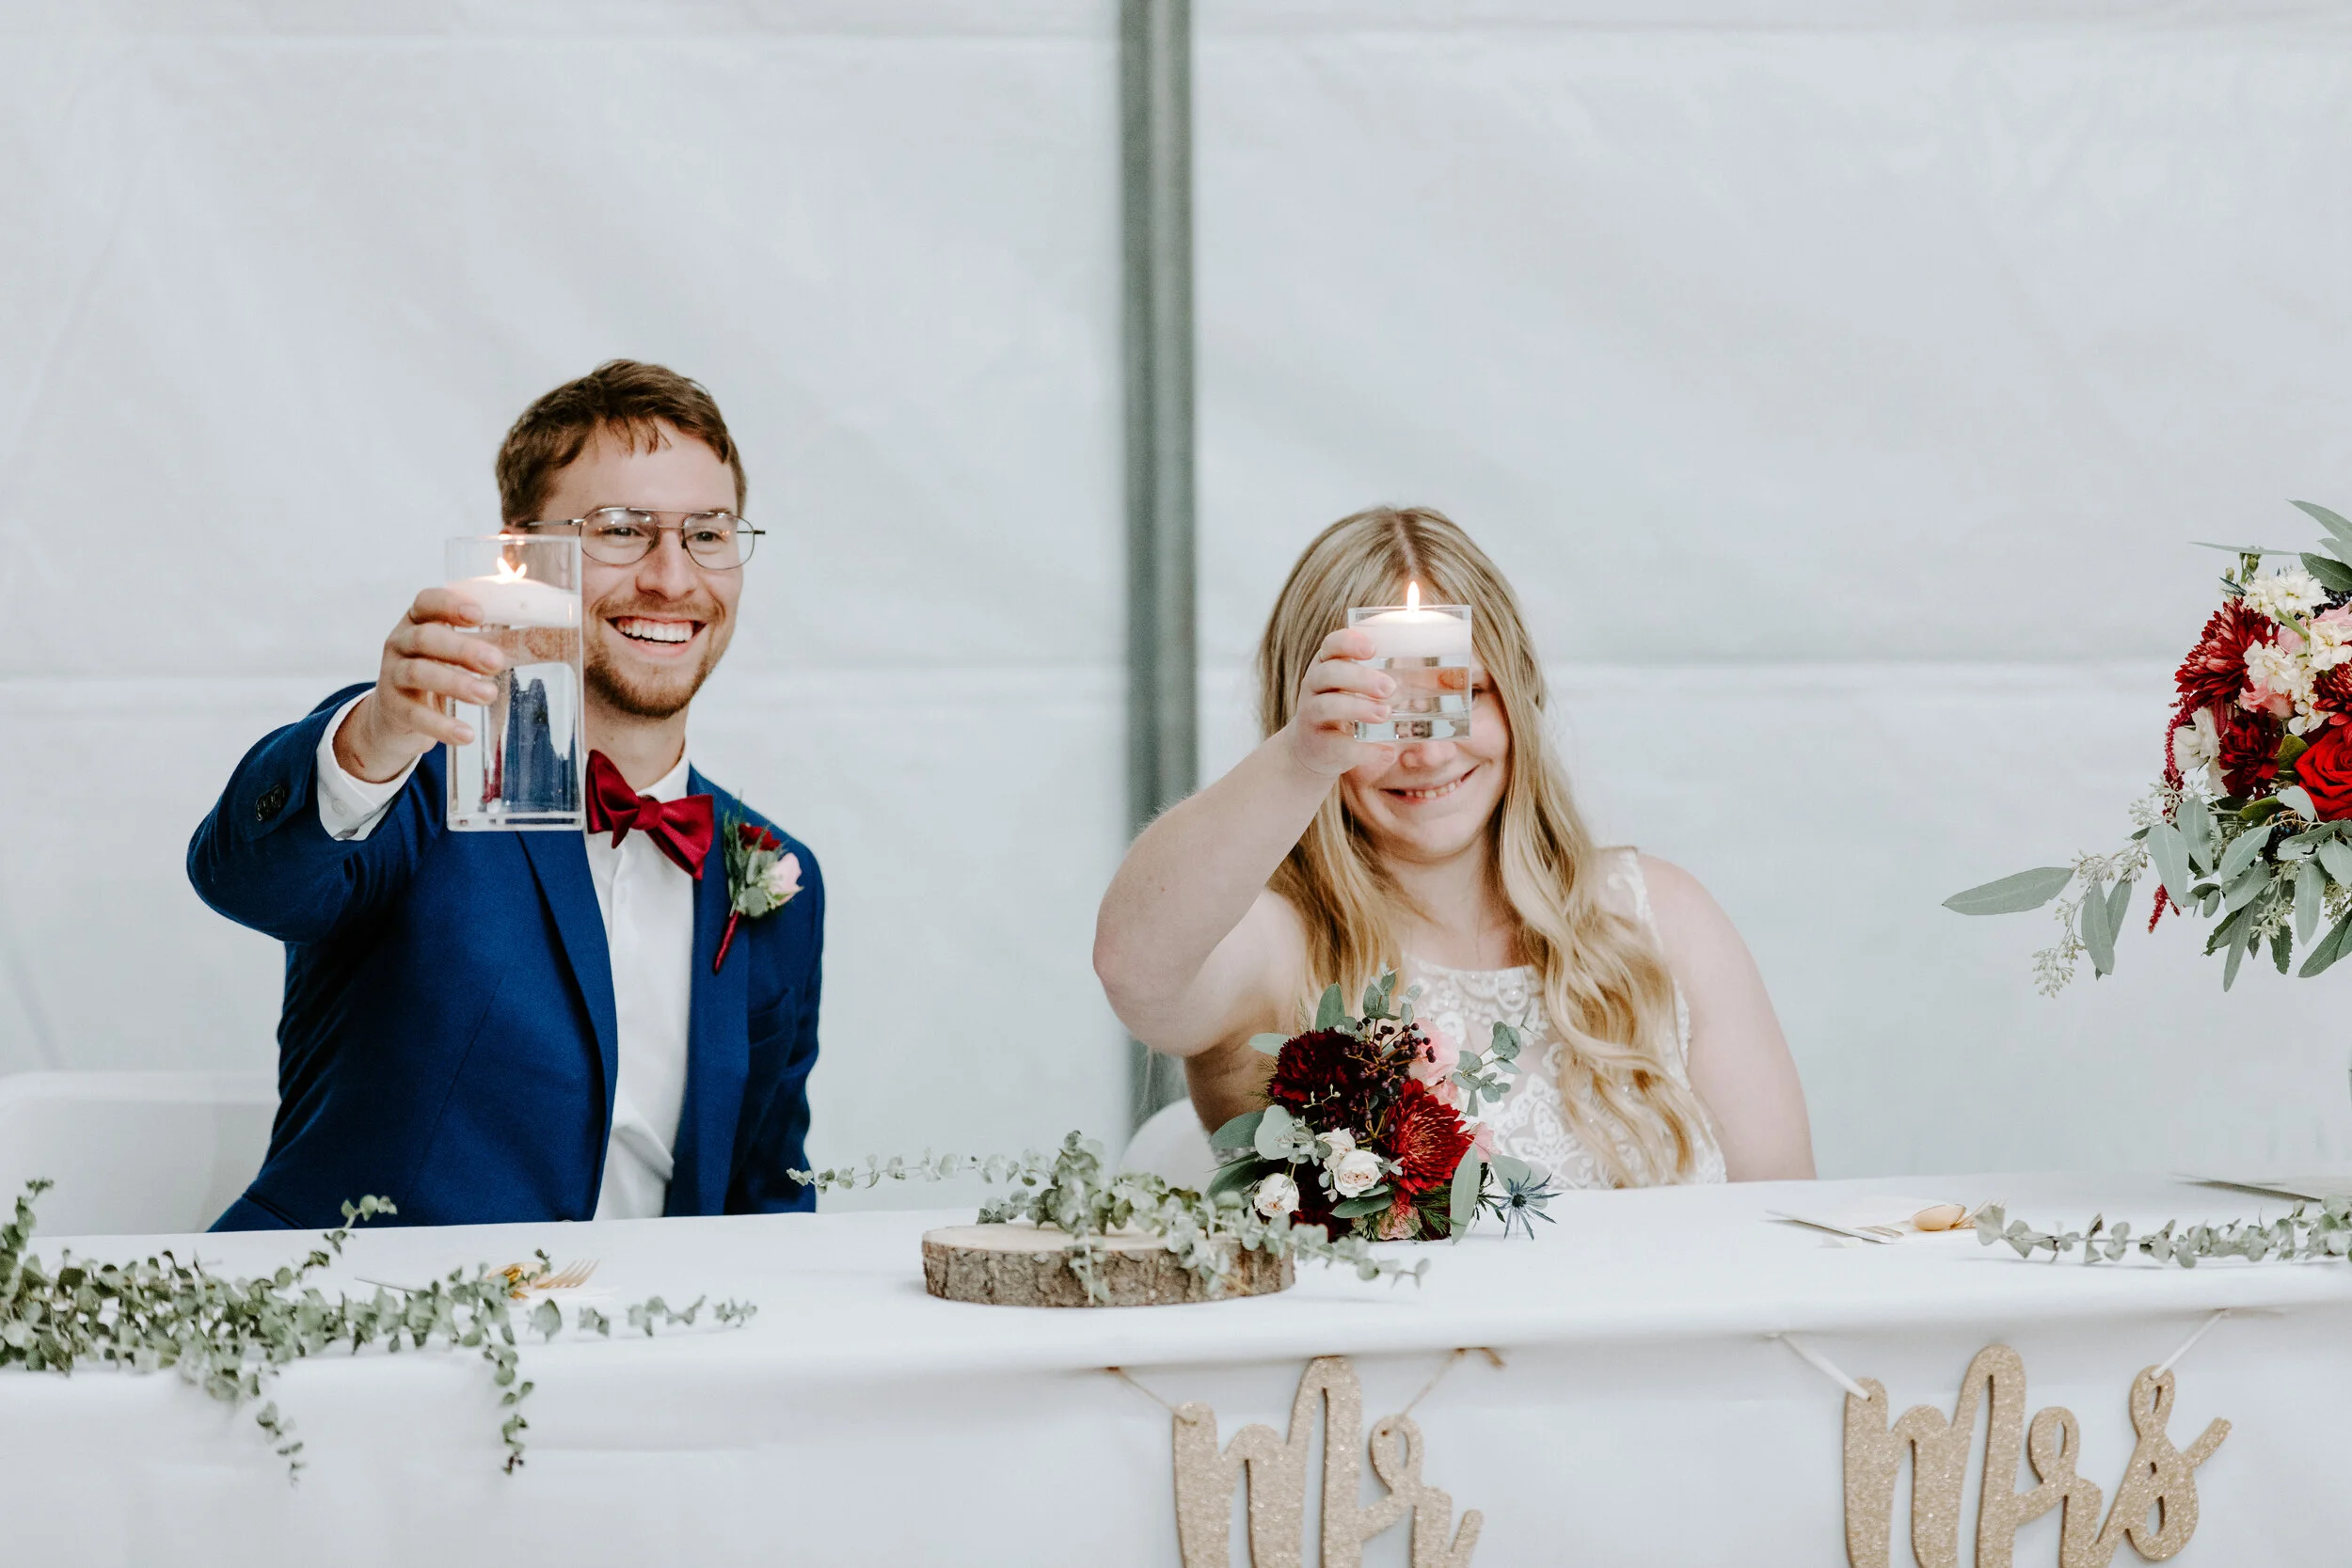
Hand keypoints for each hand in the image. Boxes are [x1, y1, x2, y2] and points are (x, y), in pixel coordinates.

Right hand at [332, 588, 506, 783]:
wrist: (395, 716)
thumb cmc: (438, 673)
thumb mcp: (457, 654)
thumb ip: (494, 642)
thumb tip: (550, 635)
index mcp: (418, 622)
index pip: (427, 602)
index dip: (450, 604)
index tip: (479, 615)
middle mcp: (400, 643)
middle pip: (426, 637)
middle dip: (463, 649)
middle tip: (497, 663)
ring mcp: (391, 674)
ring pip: (419, 673)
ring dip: (457, 684)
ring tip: (488, 695)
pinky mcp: (392, 707)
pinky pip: (415, 715)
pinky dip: (442, 725)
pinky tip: (467, 734)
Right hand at [1280, 628, 1397, 777]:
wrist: (1312, 749)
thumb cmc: (1345, 709)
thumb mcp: (1357, 689)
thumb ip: (1389, 679)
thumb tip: (1449, 679)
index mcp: (1326, 665)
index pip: (1330, 645)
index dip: (1348, 643)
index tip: (1373, 649)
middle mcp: (1313, 687)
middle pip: (1329, 674)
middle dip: (1360, 678)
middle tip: (1390, 688)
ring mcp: (1311, 716)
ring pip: (1327, 706)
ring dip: (1359, 708)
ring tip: (1385, 715)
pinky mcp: (1318, 745)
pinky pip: (1338, 746)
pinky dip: (1364, 750)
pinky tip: (1387, 753)